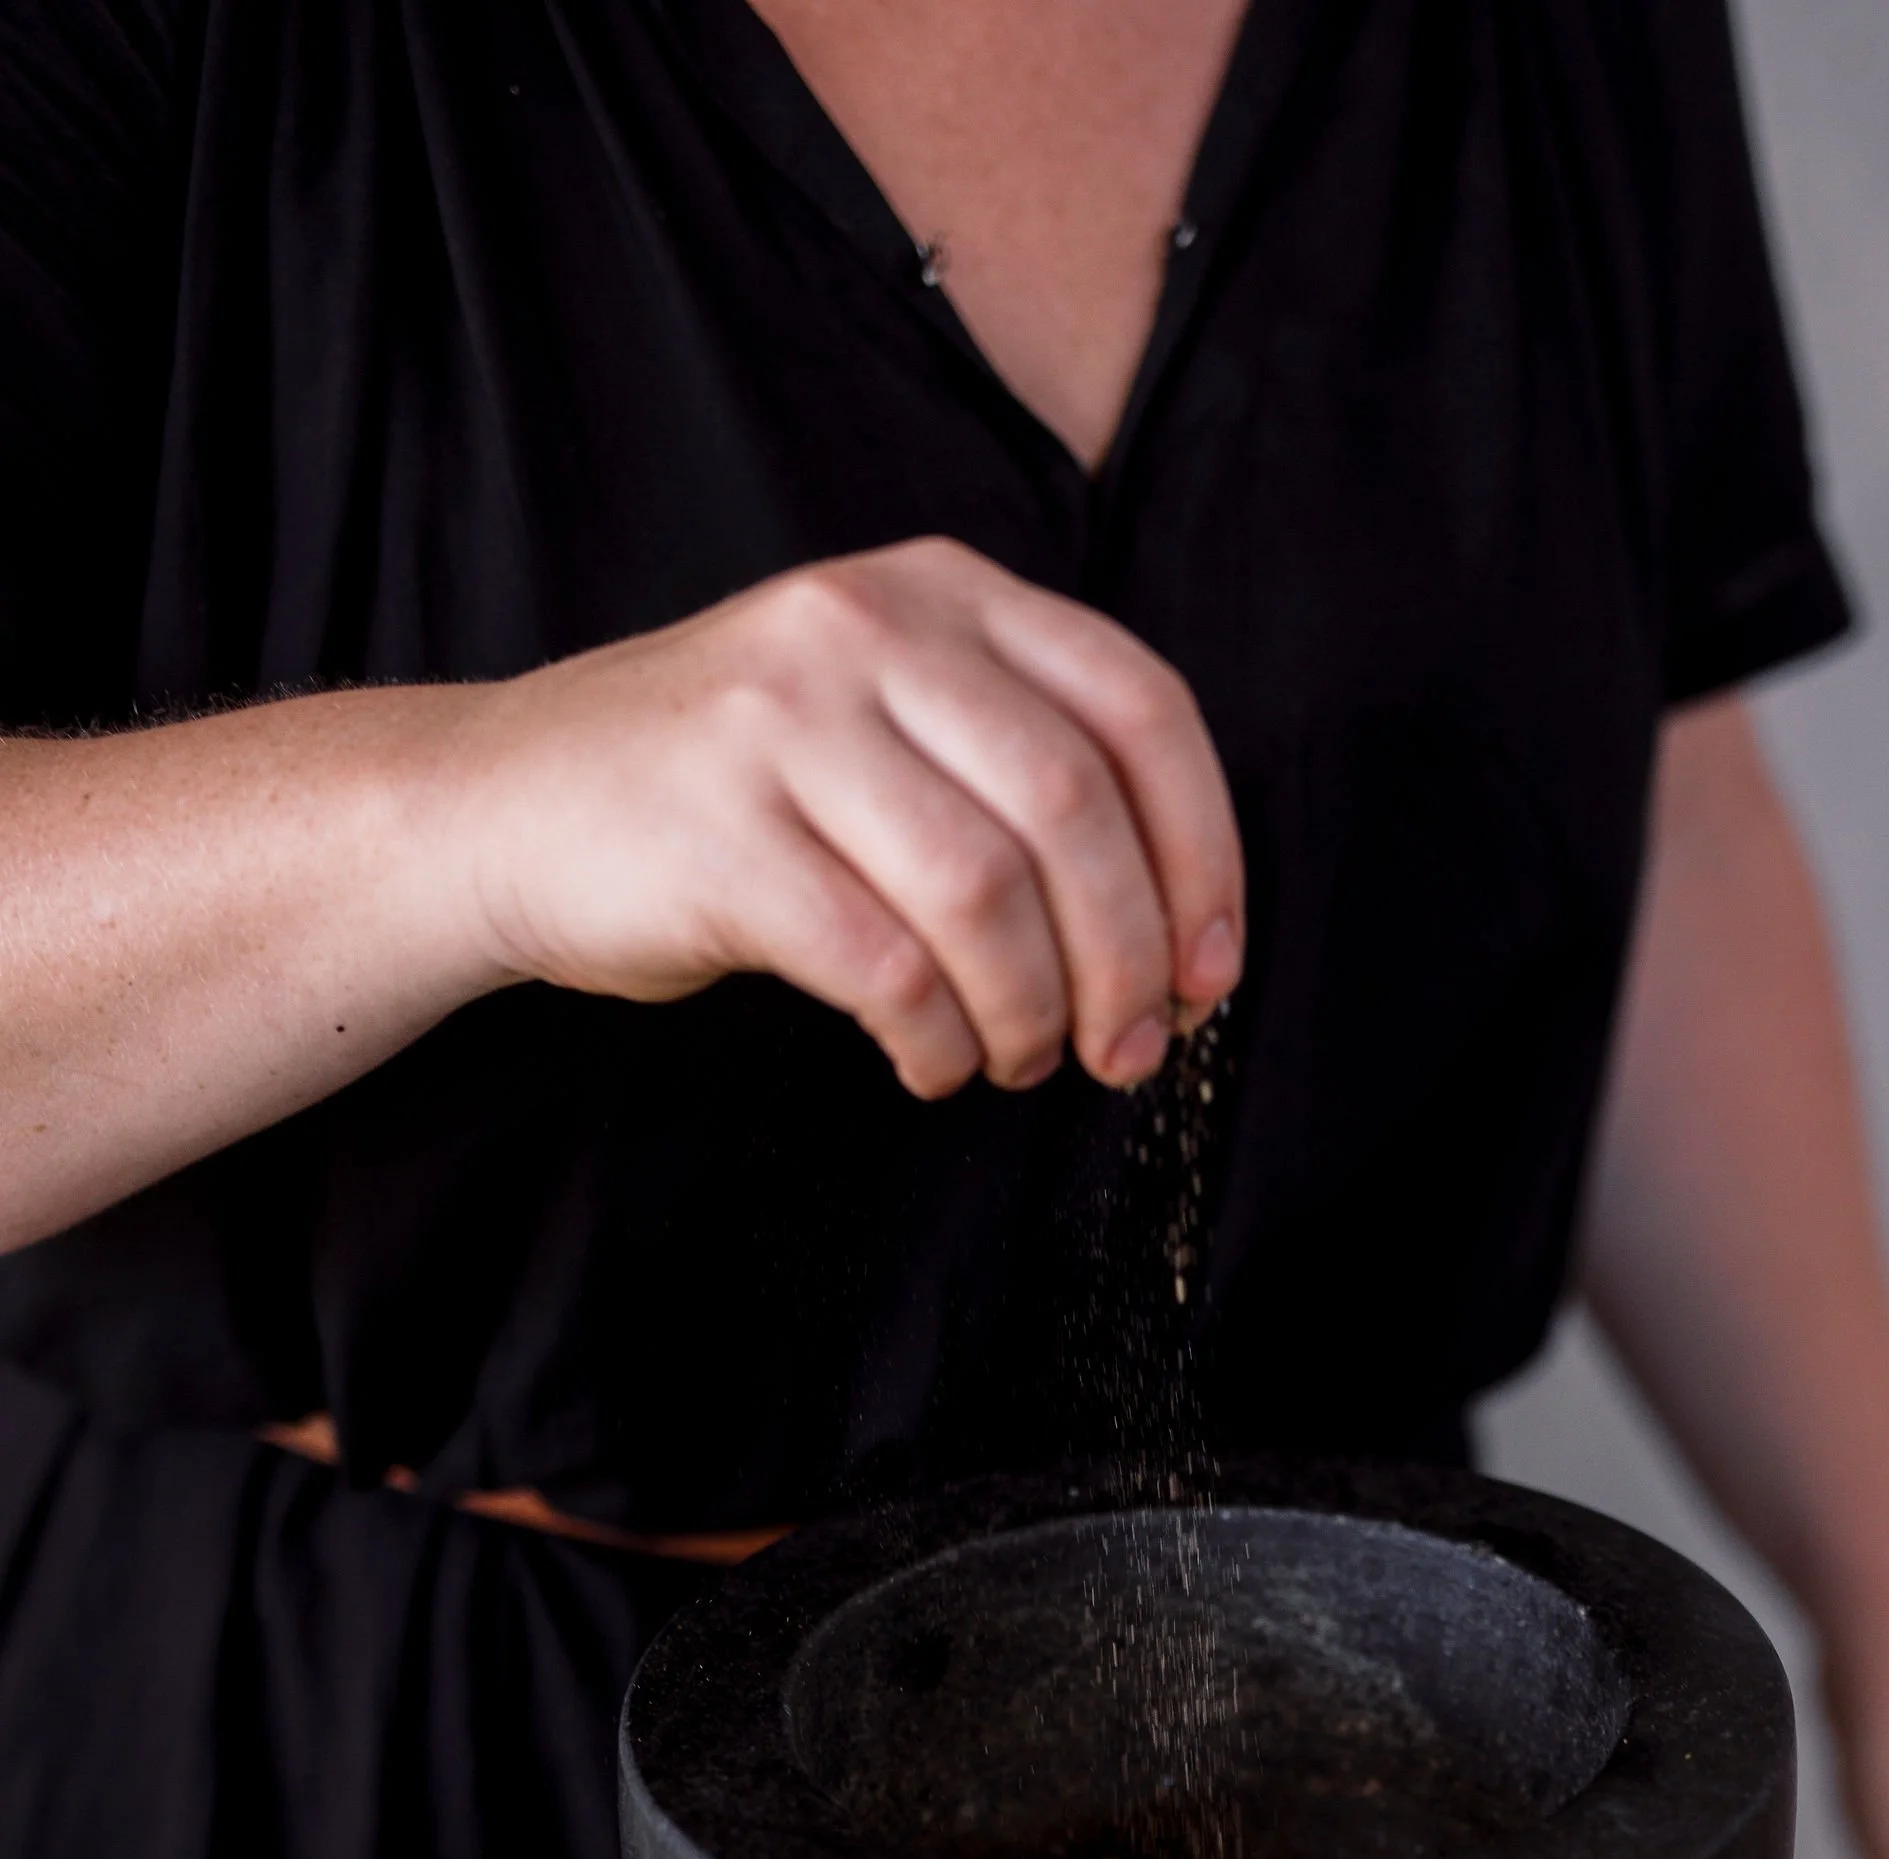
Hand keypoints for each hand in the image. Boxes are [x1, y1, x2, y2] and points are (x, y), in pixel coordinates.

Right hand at [443, 536, 1243, 1096]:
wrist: (505, 805)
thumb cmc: (726, 795)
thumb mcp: (882, 716)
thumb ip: (1015, 769)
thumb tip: (1173, 936)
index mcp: (940, 592)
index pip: (1139, 708)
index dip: (1204, 855)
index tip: (1209, 970)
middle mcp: (865, 630)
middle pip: (1071, 808)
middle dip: (1127, 959)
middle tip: (1127, 1052)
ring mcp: (781, 723)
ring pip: (983, 889)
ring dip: (1031, 1008)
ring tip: (1019, 1060)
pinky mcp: (716, 833)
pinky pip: (882, 961)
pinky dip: (936, 1037)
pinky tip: (932, 1063)